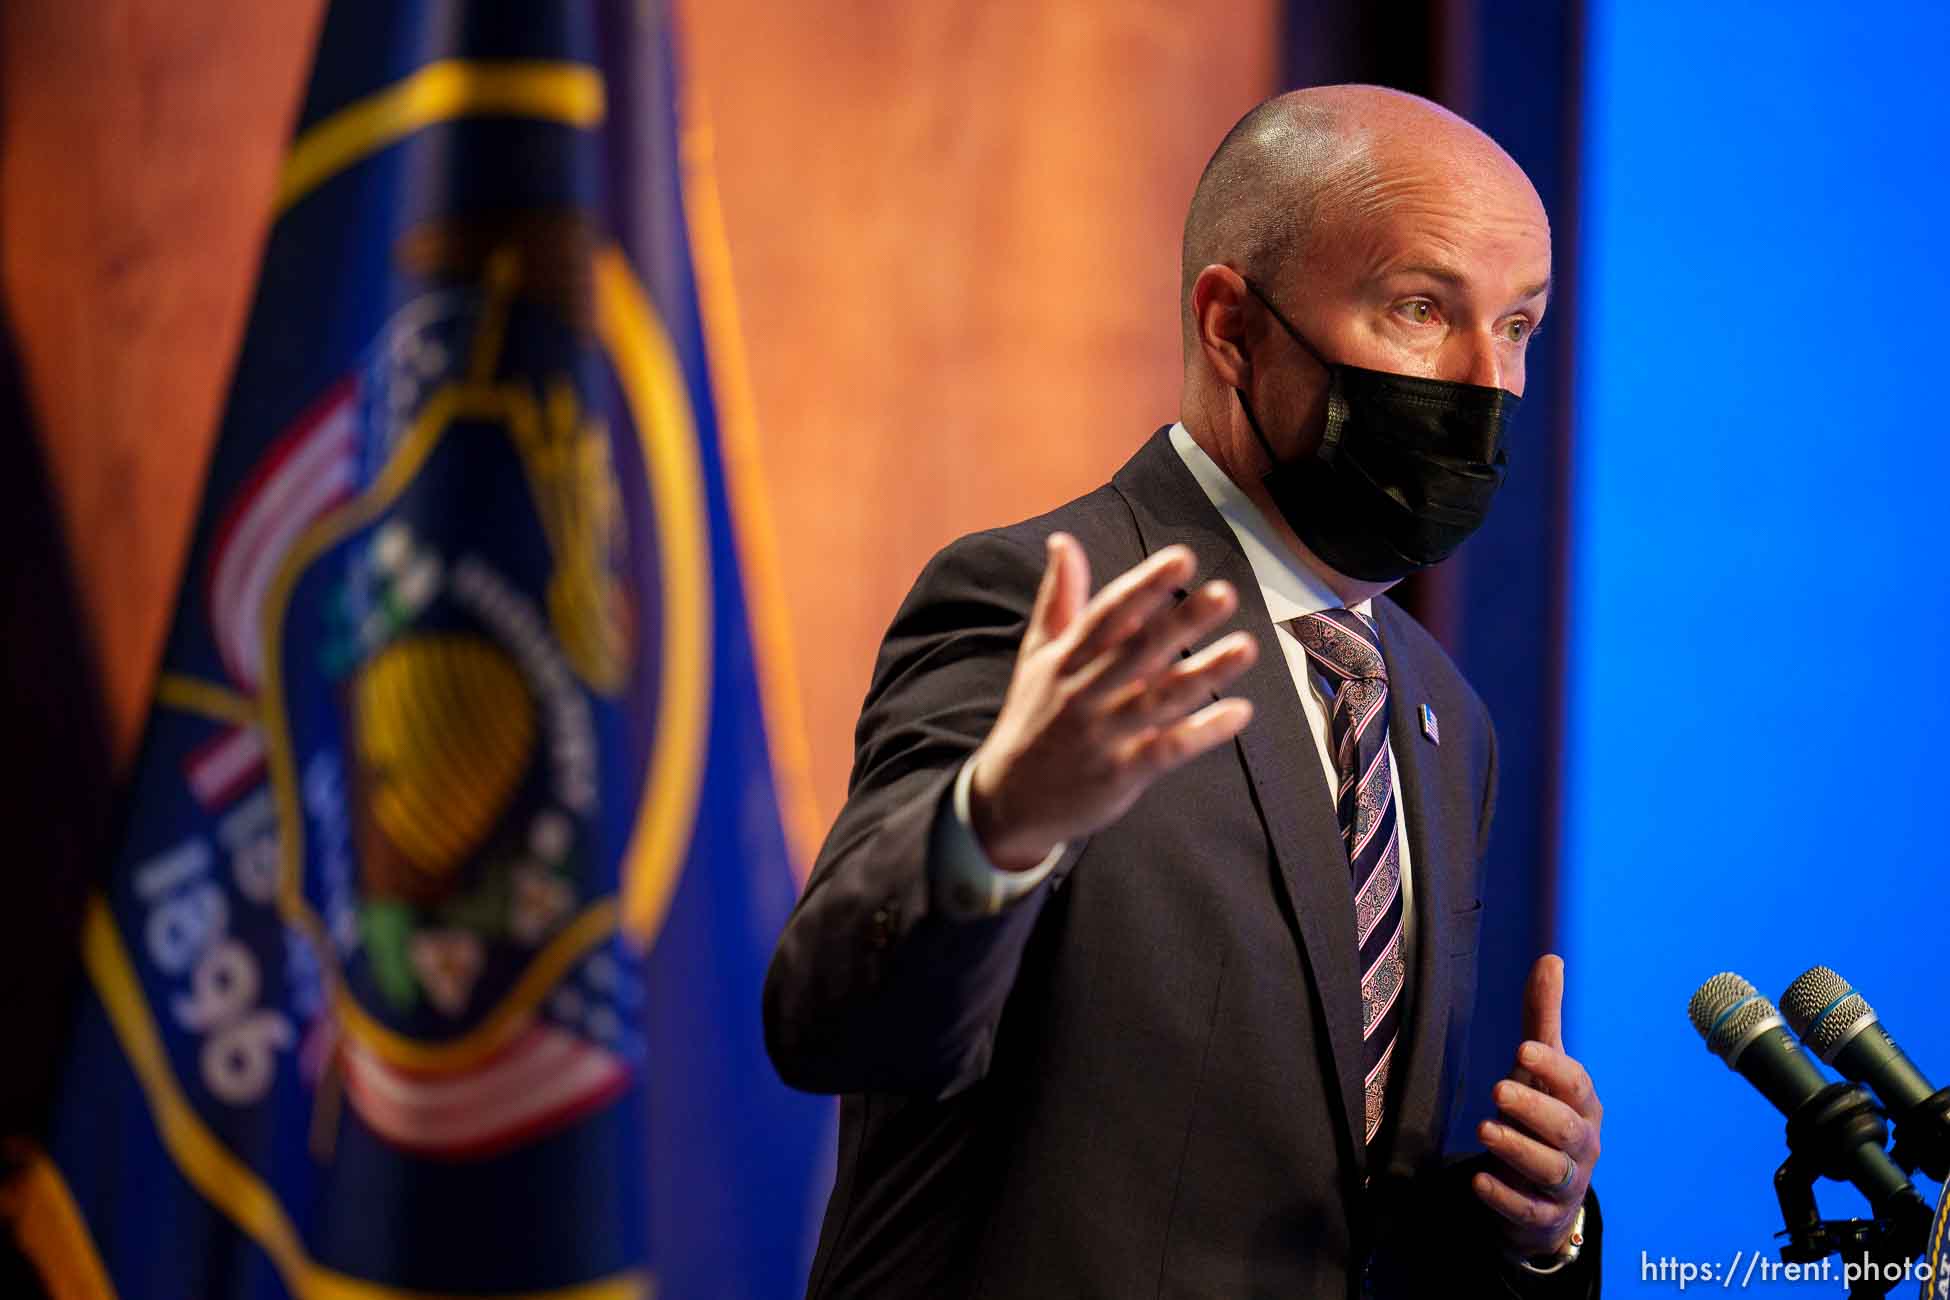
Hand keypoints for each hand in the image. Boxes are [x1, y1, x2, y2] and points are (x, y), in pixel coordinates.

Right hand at [966, 532, 1258, 868]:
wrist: (1009, 802)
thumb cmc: (1033, 718)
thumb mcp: (1037, 656)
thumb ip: (1058, 599)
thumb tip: (1063, 540)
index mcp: (1065, 660)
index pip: (1107, 616)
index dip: (1144, 587)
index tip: (1182, 558)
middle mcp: (1083, 694)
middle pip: (1138, 652)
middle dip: (1181, 622)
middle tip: (1225, 593)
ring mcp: (1102, 736)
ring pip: (1159, 700)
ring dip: (1204, 674)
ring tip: (1248, 646)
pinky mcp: (1120, 774)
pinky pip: (1166, 750)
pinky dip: (1202, 732)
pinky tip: (1239, 711)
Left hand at [1472, 954, 1603, 1259]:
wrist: (1547, 1195)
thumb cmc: (1543, 1117)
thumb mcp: (1540, 1069)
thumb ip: (1542, 1018)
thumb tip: (1551, 958)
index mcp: (1582, 1105)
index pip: (1575, 1084)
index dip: (1552, 1067)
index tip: (1522, 1050)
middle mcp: (1580, 1145)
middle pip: (1565, 1129)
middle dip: (1533, 1109)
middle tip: (1497, 1089)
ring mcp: (1564, 1184)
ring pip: (1549, 1170)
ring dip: (1517, 1149)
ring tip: (1484, 1129)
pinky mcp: (1541, 1216)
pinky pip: (1527, 1210)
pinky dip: (1504, 1197)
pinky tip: (1480, 1181)